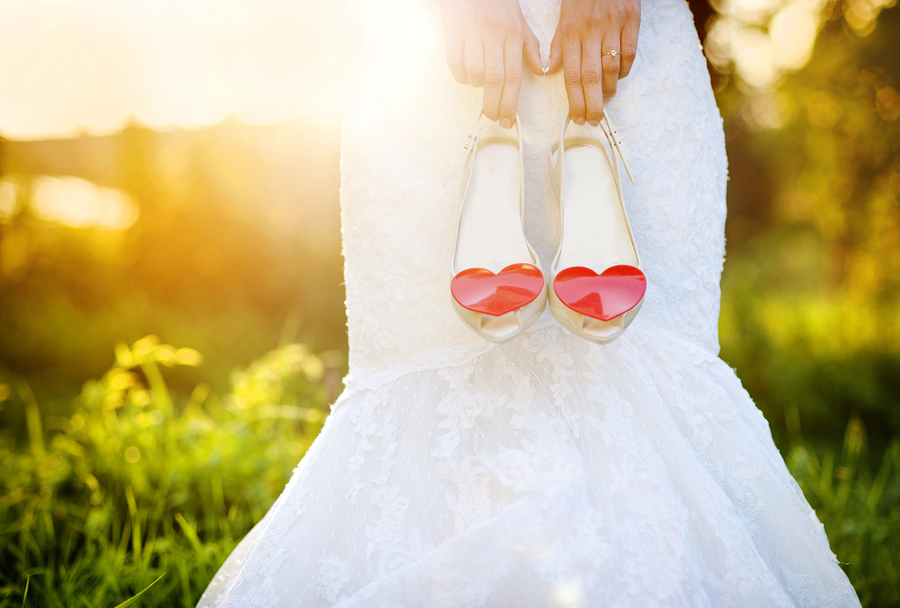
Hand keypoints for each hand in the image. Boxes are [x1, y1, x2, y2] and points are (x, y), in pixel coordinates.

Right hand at [439, 0, 543, 126]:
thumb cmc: (496, 1)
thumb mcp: (519, 20)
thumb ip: (530, 47)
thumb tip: (540, 71)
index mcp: (512, 34)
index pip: (514, 76)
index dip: (510, 102)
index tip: (507, 119)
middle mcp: (494, 34)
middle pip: (494, 80)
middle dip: (493, 104)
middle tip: (492, 116)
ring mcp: (472, 33)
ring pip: (474, 73)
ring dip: (476, 84)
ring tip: (479, 82)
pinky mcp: (453, 31)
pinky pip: (455, 63)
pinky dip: (460, 74)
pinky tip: (465, 72)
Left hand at [546, 0, 639, 124]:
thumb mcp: (563, 17)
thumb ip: (557, 46)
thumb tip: (549, 71)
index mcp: (570, 32)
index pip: (571, 74)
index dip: (575, 100)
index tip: (577, 116)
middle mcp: (591, 31)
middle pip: (591, 77)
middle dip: (592, 104)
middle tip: (592, 120)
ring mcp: (613, 26)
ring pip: (612, 68)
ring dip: (608, 91)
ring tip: (604, 103)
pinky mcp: (631, 21)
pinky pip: (629, 54)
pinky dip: (624, 71)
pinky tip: (618, 79)